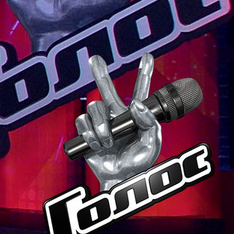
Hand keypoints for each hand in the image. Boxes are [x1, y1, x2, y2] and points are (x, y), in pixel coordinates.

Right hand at [77, 53, 160, 190]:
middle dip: (100, 73)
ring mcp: (99, 122)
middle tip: (95, 58)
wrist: (118, 177)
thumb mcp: (152, 143)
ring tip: (109, 142)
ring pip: (94, 108)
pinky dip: (90, 134)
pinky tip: (98, 145)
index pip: (141, 90)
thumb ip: (149, 122)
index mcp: (135, 115)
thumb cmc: (138, 162)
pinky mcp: (85, 130)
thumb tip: (135, 103)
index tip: (148, 56)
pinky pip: (82, 122)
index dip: (144, 73)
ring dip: (101, 126)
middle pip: (106, 88)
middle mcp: (116, 114)